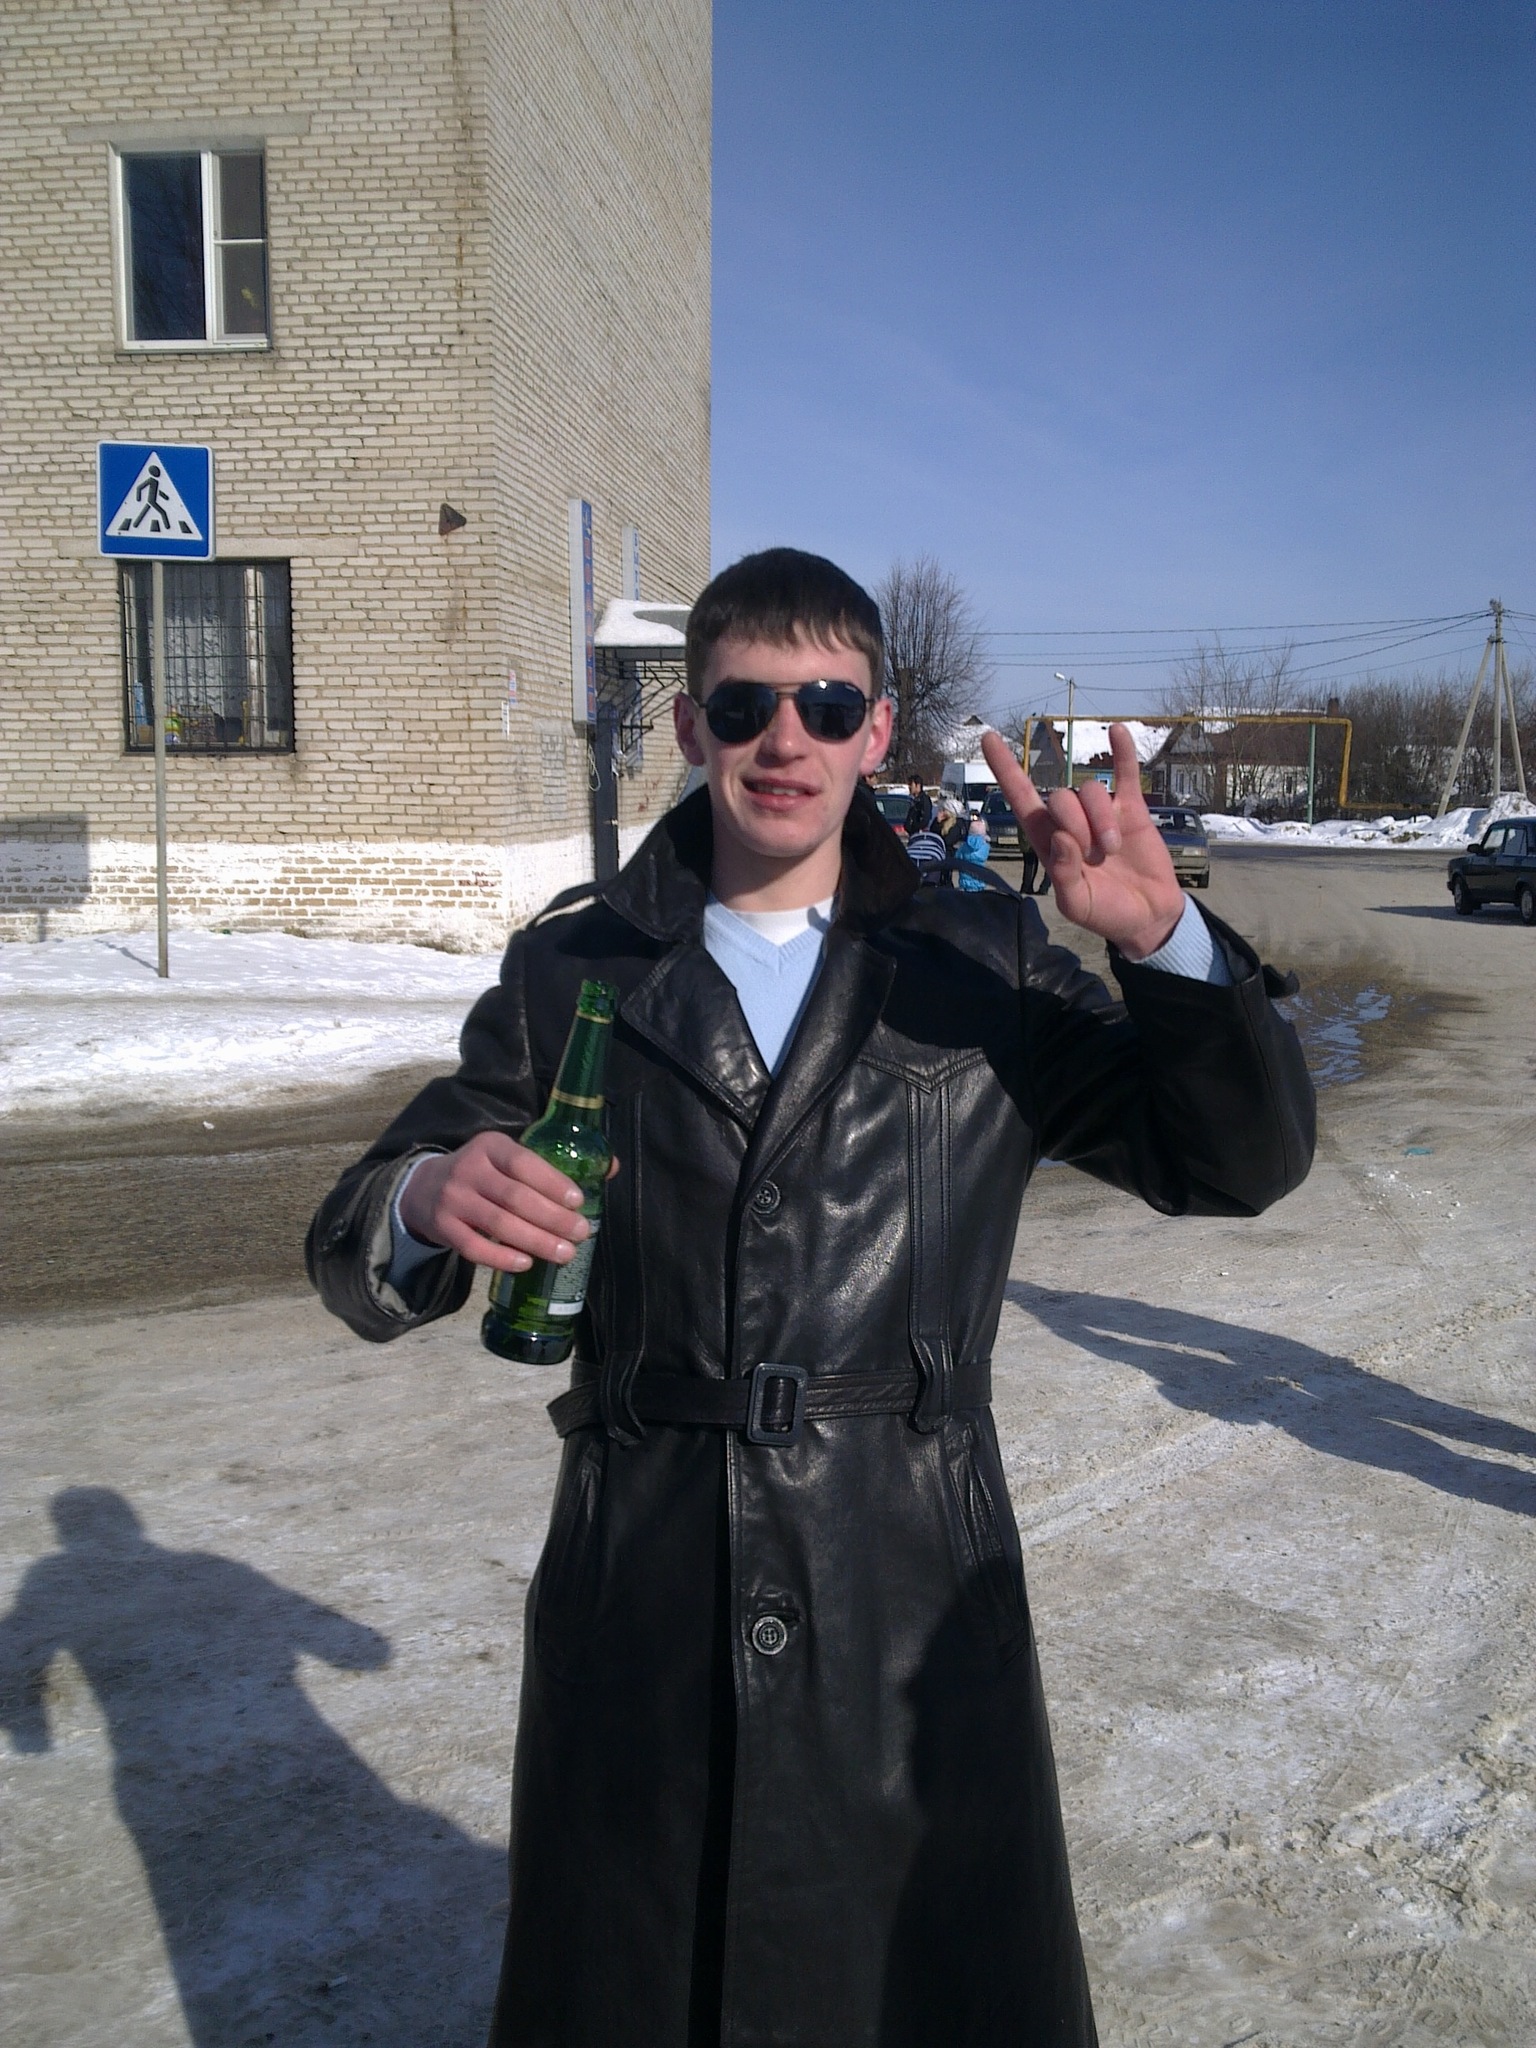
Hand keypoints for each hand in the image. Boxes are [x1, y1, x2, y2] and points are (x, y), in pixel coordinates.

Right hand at [398, 1132, 593, 1273]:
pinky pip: (473, 1247)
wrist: (424, 1189)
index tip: (579, 1201)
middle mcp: (469, 1169)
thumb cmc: (484, 1174)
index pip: (523, 1163)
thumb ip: (551, 1163)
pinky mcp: (443, 1227)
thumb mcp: (508, 1157)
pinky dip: (501, 1258)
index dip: (552, 1182)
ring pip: (498, 1224)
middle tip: (581, 1233)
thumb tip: (610, 1167)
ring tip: (565, 1254)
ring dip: (536, 1241)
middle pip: (514, 1197)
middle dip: (552, 1217)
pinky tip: (526, 1264)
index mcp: (491, 1146)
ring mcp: (453, 1199)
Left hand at [980, 724, 1185, 957]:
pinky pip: (1125, 774)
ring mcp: (1101, 812)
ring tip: (1112, 849)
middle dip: (1076, 823)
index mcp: (1048, 842)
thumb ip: (1063, 874)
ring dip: (1102, 820)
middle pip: (1061, 797)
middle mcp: (1071, 822)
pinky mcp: (1131, 809)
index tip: (988, 738)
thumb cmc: (1106, 912)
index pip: (1021, 798)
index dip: (1005, 770)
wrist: (1149, 916)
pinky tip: (1118, 732)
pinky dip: (1121, 753)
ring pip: (1092, 791)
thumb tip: (1060, 838)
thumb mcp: (1077, 904)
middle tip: (1094, 855)